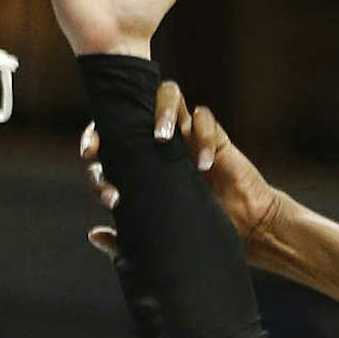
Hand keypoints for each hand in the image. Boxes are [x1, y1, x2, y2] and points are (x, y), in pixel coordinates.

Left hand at [78, 79, 288, 261]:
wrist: (246, 231)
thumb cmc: (202, 231)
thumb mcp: (157, 239)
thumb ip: (126, 242)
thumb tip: (94, 234)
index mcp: (140, 163)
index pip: (108, 141)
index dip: (93, 144)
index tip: (92, 160)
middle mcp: (158, 143)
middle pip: (131, 110)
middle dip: (118, 121)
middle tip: (122, 142)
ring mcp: (186, 135)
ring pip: (168, 95)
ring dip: (161, 111)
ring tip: (161, 137)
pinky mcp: (213, 136)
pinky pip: (204, 117)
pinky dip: (203, 136)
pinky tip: (205, 166)